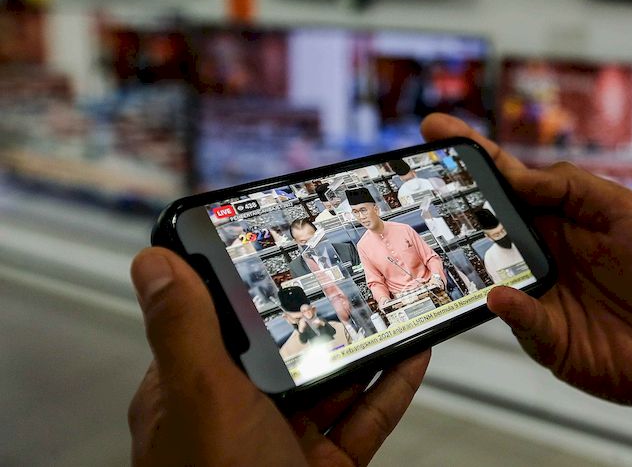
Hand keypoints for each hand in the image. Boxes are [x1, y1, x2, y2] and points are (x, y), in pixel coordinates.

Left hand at [129, 248, 428, 465]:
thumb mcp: (204, 400)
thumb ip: (188, 331)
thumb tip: (155, 261)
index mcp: (190, 398)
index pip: (217, 325)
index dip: (251, 286)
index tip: (286, 248)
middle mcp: (235, 420)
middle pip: (286, 352)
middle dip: (326, 314)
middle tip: (360, 270)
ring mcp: (283, 447)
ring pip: (332, 384)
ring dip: (366, 345)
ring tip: (395, 303)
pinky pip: (365, 420)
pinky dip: (391, 388)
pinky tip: (411, 357)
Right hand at [421, 114, 631, 412]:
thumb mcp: (625, 211)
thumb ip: (571, 188)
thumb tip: (515, 174)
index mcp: (560, 216)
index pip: (508, 179)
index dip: (473, 154)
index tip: (435, 128)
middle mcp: (542, 252)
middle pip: (484, 224)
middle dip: (448, 205)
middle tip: (416, 188)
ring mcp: (540, 295)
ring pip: (488, 273)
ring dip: (465, 257)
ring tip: (438, 237)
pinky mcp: (547, 337)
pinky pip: (519, 320)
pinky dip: (509, 307)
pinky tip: (501, 295)